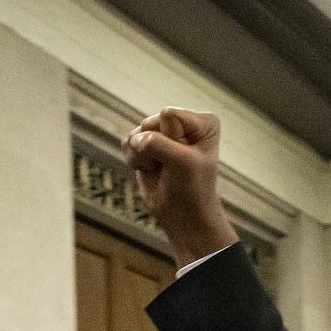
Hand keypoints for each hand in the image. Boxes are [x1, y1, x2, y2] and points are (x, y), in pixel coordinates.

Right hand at [122, 108, 235, 265]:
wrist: (182, 215)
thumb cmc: (191, 188)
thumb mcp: (182, 162)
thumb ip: (157, 143)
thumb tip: (133, 138)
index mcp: (203, 121)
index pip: (169, 115)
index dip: (171, 140)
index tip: (183, 160)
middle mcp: (183, 123)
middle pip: (151, 122)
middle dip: (155, 148)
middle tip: (170, 167)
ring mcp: (163, 133)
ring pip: (137, 132)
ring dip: (143, 156)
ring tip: (160, 169)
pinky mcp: (146, 145)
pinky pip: (127, 142)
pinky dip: (134, 160)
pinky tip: (149, 170)